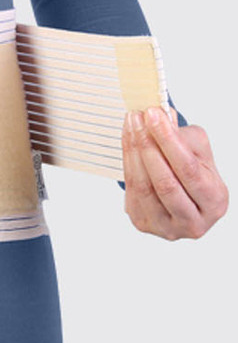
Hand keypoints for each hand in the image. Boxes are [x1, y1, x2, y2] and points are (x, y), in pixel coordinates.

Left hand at [121, 107, 227, 239]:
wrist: (182, 198)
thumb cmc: (194, 173)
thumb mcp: (199, 153)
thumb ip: (183, 136)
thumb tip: (162, 116)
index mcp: (215, 202)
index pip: (188, 169)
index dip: (168, 140)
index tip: (154, 115)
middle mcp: (192, 222)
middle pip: (165, 182)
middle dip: (148, 145)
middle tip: (138, 118)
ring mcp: (165, 227)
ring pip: (144, 187)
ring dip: (133, 152)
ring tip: (131, 125)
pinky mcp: (143, 223)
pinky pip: (131, 191)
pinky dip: (127, 163)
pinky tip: (128, 142)